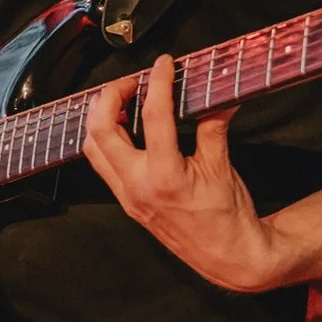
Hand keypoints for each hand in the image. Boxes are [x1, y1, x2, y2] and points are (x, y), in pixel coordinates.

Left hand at [81, 54, 278, 290]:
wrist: (228, 256)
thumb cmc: (228, 217)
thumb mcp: (223, 166)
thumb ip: (214, 126)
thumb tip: (217, 95)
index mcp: (165, 177)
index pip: (153, 117)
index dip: (157, 83)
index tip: (163, 65)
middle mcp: (138, 187)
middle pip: (101, 129)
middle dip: (110, 96)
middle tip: (131, 81)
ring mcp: (128, 197)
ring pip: (93, 148)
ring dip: (100, 118)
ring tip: (121, 100)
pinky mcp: (127, 203)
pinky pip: (102, 165)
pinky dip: (105, 140)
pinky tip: (122, 128)